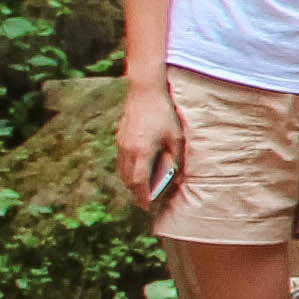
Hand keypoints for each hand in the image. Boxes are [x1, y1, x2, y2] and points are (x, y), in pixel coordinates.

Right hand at [116, 84, 182, 212]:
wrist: (144, 91)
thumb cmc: (164, 113)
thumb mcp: (177, 137)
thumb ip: (176, 159)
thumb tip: (178, 177)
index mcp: (141, 152)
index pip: (139, 182)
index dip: (143, 197)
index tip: (149, 208)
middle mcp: (128, 150)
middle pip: (128, 180)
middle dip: (137, 194)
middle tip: (146, 204)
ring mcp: (121, 143)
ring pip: (122, 171)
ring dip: (131, 183)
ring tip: (142, 191)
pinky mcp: (120, 137)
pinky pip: (121, 161)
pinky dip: (127, 171)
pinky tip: (137, 171)